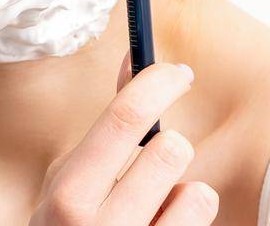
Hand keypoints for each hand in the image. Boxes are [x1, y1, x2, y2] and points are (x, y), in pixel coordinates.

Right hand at [30, 54, 217, 224]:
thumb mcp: (70, 183)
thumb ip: (105, 131)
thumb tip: (133, 60)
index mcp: (68, 196)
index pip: (124, 119)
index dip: (158, 83)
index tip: (177, 73)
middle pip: (171, 151)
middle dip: (169, 149)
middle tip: (154, 164)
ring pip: (197, 191)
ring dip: (183, 192)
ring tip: (154, 207)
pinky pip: (201, 219)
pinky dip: (189, 220)